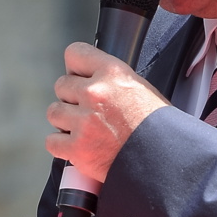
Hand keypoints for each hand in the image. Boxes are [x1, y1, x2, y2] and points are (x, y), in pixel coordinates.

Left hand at [44, 42, 167, 182]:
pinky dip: (62, 146)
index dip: (76, 68)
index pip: (74, 53)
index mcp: (113, 73)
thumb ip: (111, 80)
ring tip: (85, 129)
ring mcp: (84, 122)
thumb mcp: (141, 89)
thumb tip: (88, 77)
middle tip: (89, 110)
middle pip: (61, 85)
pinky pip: (52, 141)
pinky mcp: (77, 148)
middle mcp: (95, 93)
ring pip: (54, 112)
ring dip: (65, 121)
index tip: (80, 77)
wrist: (165, 162)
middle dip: (72, 98)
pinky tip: (79, 147)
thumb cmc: (158, 128)